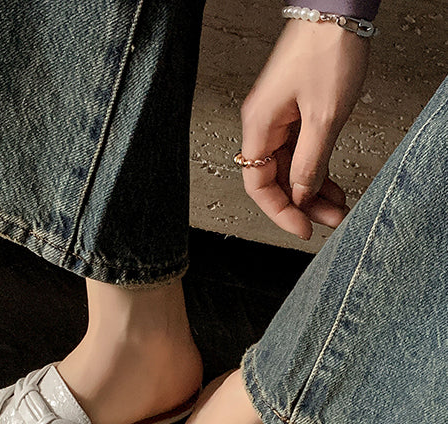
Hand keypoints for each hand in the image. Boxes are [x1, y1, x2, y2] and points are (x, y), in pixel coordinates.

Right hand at [240, 20, 369, 239]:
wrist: (336, 10)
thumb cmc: (326, 51)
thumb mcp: (324, 117)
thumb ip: (310, 162)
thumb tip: (300, 195)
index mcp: (259, 126)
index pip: (258, 185)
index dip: (280, 211)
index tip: (302, 228)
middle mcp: (263, 125)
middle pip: (276, 180)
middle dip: (302, 204)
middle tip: (329, 220)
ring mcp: (279, 118)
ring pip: (290, 168)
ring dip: (313, 190)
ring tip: (337, 207)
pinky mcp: (294, 111)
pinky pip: (300, 151)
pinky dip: (316, 170)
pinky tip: (332, 184)